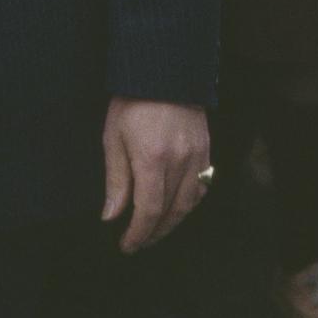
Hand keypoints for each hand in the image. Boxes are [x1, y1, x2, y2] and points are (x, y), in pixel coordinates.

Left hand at [101, 98, 211, 251]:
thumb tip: (111, 216)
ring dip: (172, 223)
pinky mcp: (206, 149)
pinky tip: (176, 208)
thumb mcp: (113, 139)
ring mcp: (197, 156)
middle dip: (153, 233)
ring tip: (156, 231)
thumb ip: (116, 181)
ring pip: (189, 204)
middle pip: (170, 212)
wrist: (164, 71)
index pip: (148, 211)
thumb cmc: (132, 102)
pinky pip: (202, 187)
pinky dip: (189, 204)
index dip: (137, 234)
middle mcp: (179, 161)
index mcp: (152, 159)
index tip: (126, 245)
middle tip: (138, 243)